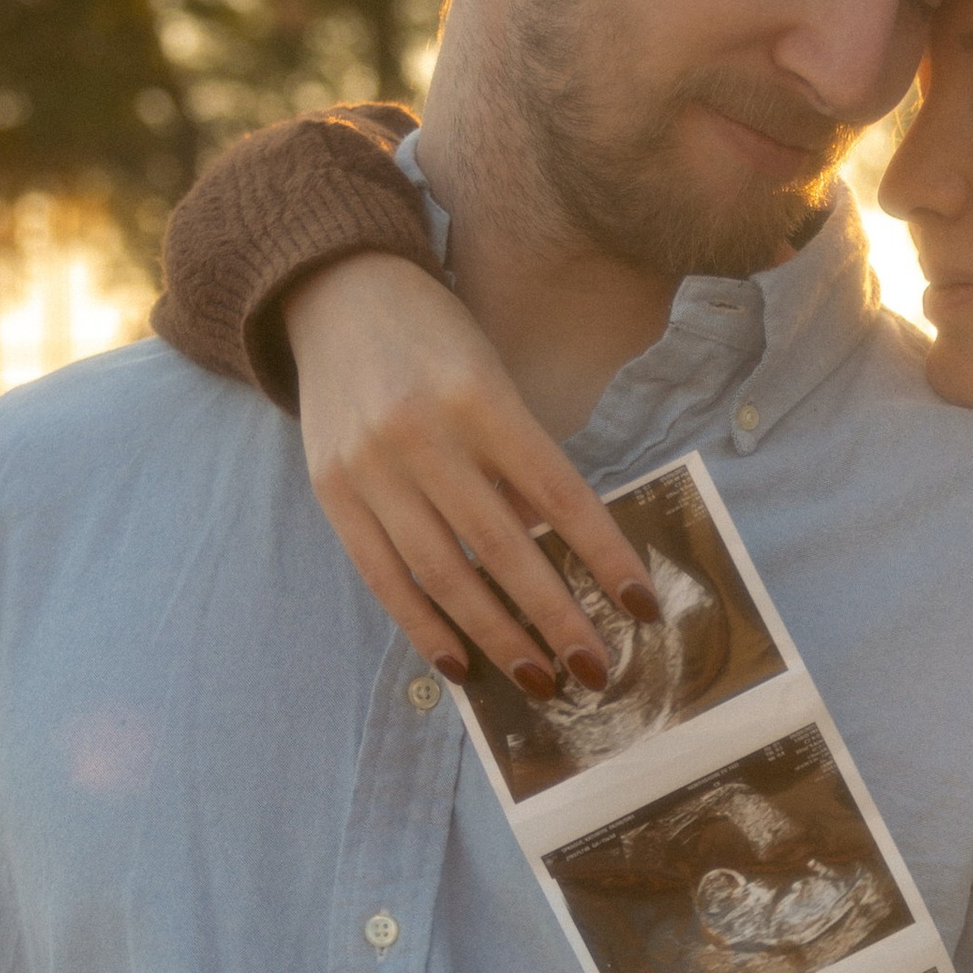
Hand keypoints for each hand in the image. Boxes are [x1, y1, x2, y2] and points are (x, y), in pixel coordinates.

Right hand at [286, 250, 658, 694]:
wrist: (335, 292)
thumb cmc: (436, 338)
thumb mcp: (493, 378)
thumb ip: (522, 463)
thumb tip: (562, 557)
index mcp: (480, 398)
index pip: (559, 495)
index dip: (605, 556)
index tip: (641, 608)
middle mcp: (422, 435)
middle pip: (503, 548)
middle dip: (555, 618)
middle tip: (595, 670)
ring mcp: (370, 468)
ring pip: (444, 574)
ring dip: (497, 638)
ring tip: (540, 680)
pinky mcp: (331, 492)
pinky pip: (383, 577)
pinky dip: (424, 626)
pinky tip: (461, 664)